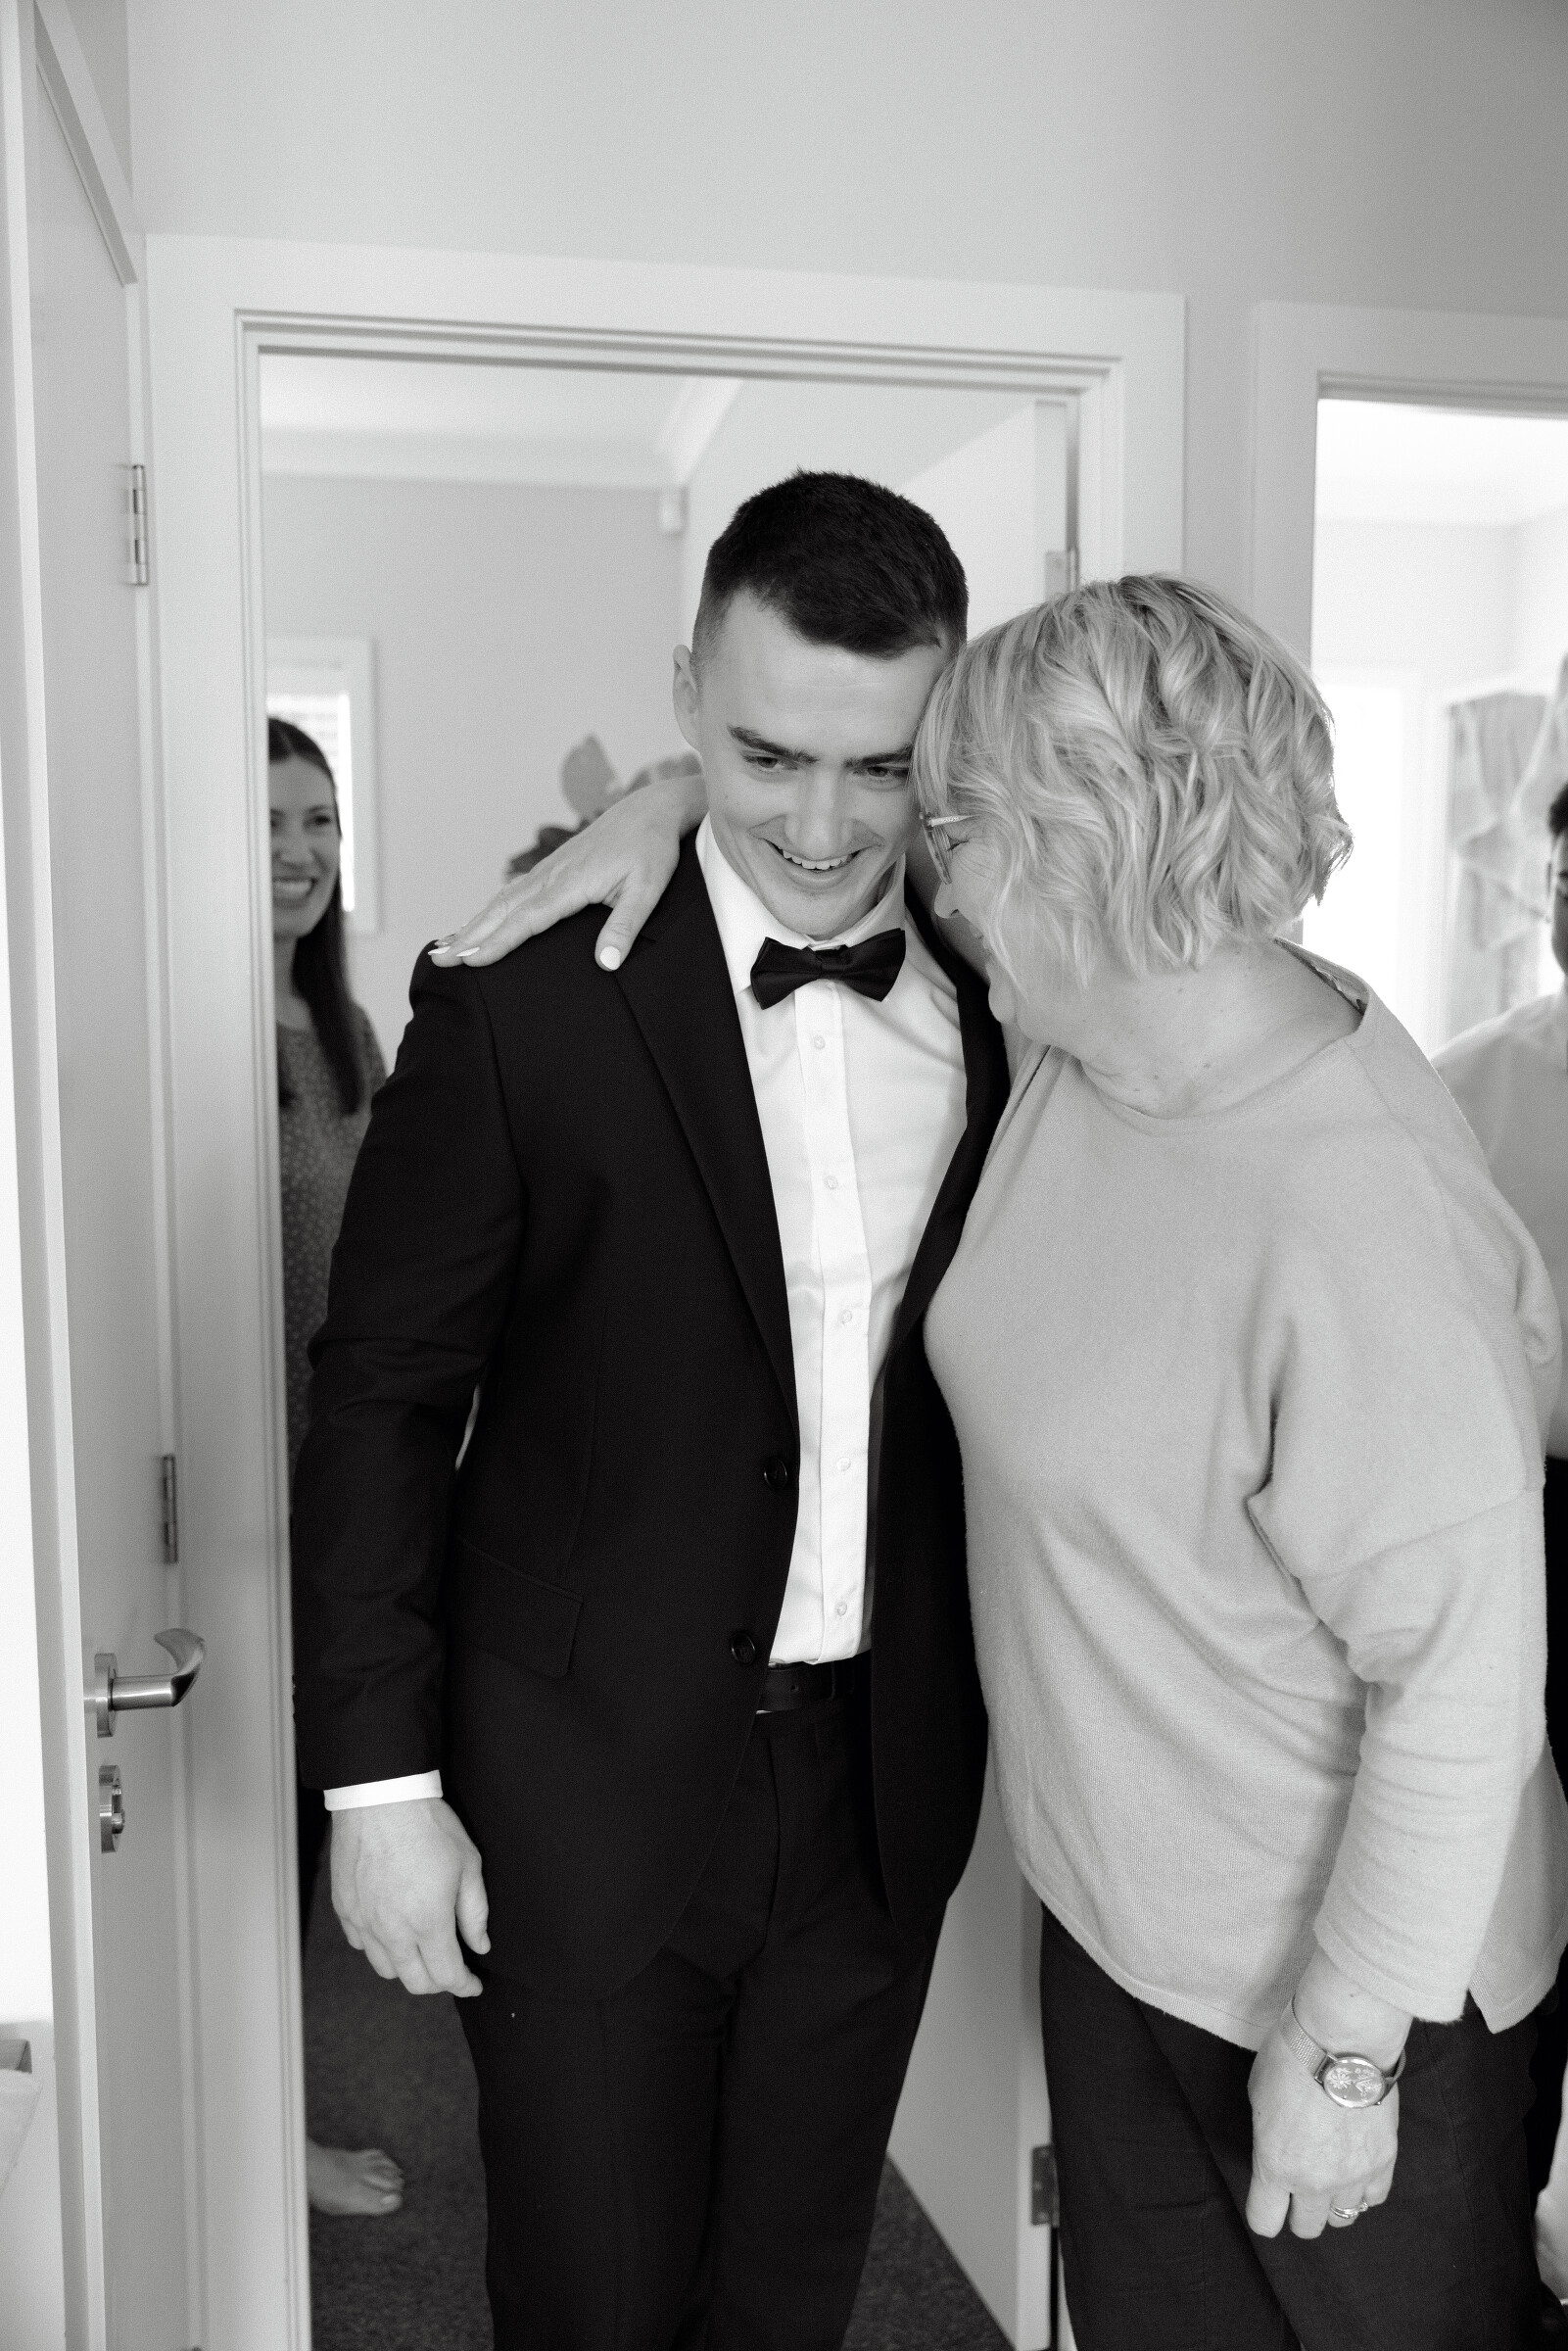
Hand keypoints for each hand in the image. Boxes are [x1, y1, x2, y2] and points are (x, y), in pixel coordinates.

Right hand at [330, 1797, 490, 1997]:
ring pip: (386, 1968)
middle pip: (415, 1982)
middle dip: (439, 1982)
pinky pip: (361, 1944)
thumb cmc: (427, 1825)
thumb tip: (479, 1944)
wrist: (380, 1797)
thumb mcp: (468, 1864)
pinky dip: (379, 1947)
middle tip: (452, 1967)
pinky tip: (392, 1930)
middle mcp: (392, 1931)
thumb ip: (475, 1912)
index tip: (474, 1983)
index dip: (465, 1985)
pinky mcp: (345, 1909)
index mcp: (427, 1922)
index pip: (446, 1976)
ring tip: (423, 1949)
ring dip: (408, 1967)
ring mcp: (364, 1922)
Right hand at [431, 768, 705, 971]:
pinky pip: (512, 893)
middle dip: (470, 937)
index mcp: (572, 883)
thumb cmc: (652, 851)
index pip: (527, 920)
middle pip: (503, 910)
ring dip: (472, 925)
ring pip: (502, 901)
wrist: (650, 810)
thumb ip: (626, 926)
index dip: (497, 942)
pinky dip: (488, 910)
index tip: (471, 961)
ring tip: (444, 947)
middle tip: (439, 960)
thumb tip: (607, 963)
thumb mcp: (648, 890)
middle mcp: (552, 875)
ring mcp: (549, 870)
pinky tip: (476, 923)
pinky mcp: (552, 868)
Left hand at [1245, 1950, 1407, 2239]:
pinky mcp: (1384, 2162)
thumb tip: (1278, 2143)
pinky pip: (1374, 2197)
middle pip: (1307, 2228)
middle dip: (1299, 2212)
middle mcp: (1314, 2182)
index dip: (1265, 2212)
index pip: (1265, 2221)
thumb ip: (1268, 2133)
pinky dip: (1364, 2190)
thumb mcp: (1258, 2096)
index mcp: (1275, 2166)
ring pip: (1344, 2217)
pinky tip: (1357, 2169)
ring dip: (1333, 2201)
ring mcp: (1353, 2176)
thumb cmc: (1290, 2058)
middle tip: (1299, 2188)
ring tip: (1331, 2175)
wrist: (1342, 2039)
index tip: (1268, 2200)